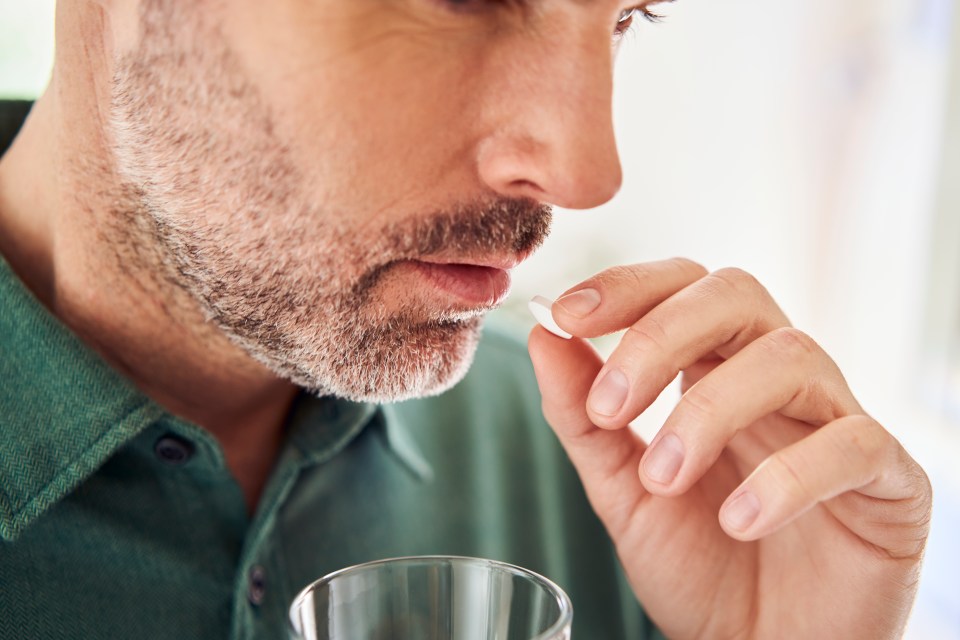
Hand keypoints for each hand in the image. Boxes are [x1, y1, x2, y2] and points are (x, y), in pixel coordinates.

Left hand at [528, 258, 931, 639]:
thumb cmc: (701, 569)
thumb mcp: (621, 491)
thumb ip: (584, 417)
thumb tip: (542, 335)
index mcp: (716, 371)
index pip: (682, 286)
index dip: (628, 287)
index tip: (566, 315)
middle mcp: (778, 380)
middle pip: (736, 295)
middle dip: (661, 337)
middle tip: (610, 409)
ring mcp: (836, 420)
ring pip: (789, 357)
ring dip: (708, 411)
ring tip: (663, 481)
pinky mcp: (889, 479)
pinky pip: (851, 444)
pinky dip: (787, 478)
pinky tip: (739, 520)